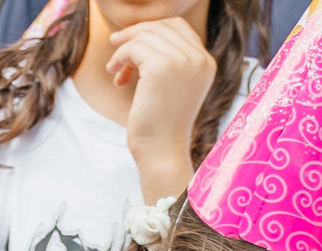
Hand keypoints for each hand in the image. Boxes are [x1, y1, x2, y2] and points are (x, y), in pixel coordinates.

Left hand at [111, 19, 219, 198]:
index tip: (131, 43)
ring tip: (116, 70)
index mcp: (206, 63)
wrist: (162, 152)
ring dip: (124, 49)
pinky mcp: (162, 67)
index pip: (178, 27)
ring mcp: (183, 61)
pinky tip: (115, 75)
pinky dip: (119, 57)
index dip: (151, 30)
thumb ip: (166, 59)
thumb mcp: (172, 87)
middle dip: (135, 35)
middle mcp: (199, 59)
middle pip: (161, 27)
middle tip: (116, 46)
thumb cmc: (161, 125)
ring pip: (145, 36)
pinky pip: (134, 47)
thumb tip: (136, 32)